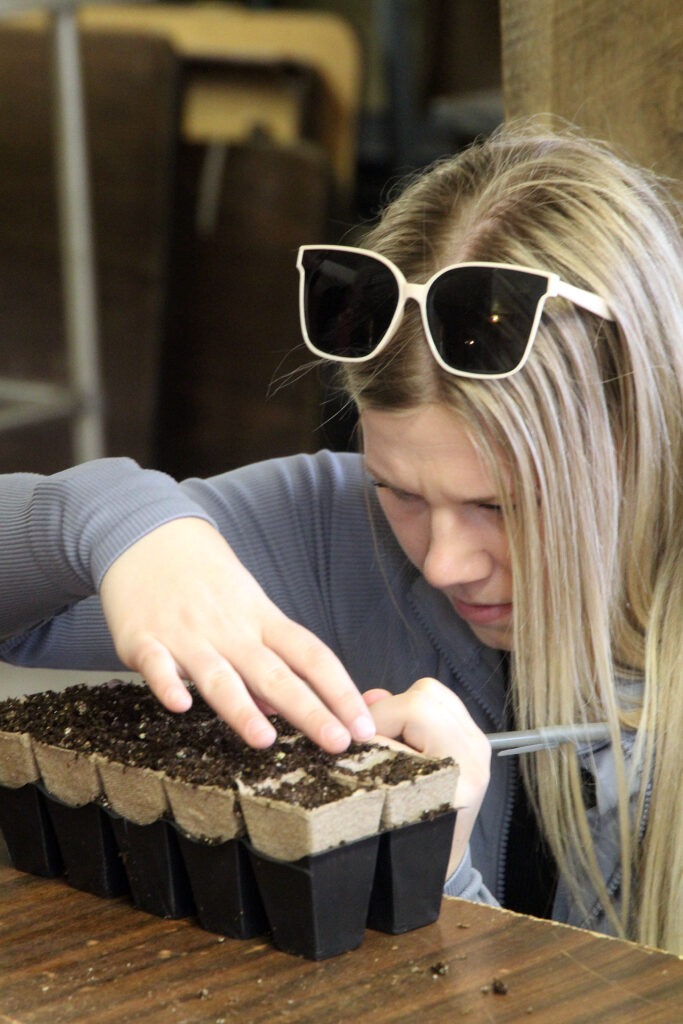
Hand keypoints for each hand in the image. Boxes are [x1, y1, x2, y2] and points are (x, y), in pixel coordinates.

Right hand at [99, 518, 375, 751]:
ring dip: (241, 707)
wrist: (151, 534)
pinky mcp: (144, 638)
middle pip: (276, 674)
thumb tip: (283, 712)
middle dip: (309, 710)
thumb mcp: (249, 608)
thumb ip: (267, 661)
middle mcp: (231, 630)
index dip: (340, 691)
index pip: (312, 656)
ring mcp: (187, 635)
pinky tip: (179, 705)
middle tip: (338, 743)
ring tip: (265, 739)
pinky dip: (168, 683)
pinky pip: (157, 664)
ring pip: (219, 676)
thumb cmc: (208, 581)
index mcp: (263, 620)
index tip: (364, 726)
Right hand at [364, 678, 490, 876]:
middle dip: (385, 711)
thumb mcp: (385, 806)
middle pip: (424, 696)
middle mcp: (474, 753)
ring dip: (399, 706)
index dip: (373, 724)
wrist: (440, 860)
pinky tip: (401, 730)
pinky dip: (413, 707)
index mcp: (459, 773)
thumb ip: (377, 752)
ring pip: (432, 692)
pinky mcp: (471, 737)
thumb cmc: (409, 844)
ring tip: (384, 734)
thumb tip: (370, 700)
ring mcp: (477, 743)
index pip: (413, 714)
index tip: (351, 744)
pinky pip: (440, 700)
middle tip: (366, 737)